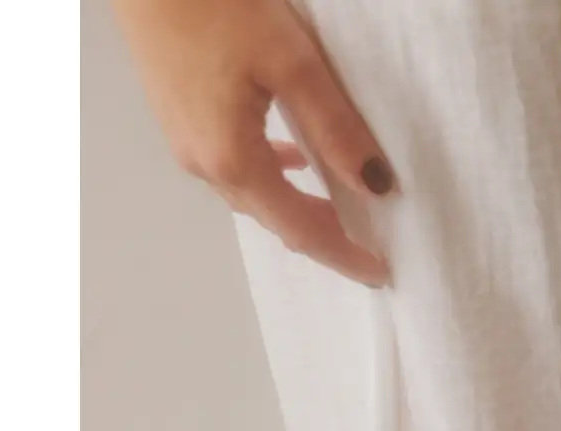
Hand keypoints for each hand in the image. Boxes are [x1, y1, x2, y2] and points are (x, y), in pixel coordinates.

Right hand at [113, 0, 392, 285]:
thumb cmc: (212, 3)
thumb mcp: (290, 61)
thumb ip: (335, 127)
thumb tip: (376, 185)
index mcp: (233, 160)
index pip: (301, 230)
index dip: (344, 255)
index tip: (380, 273)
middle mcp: (205, 165)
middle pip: (277, 220)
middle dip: (325, 238)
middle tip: (369, 245)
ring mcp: (187, 144)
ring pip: (255, 197)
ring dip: (298, 209)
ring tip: (341, 208)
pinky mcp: (180, 120)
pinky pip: (235, 168)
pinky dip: (272, 177)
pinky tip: (292, 158)